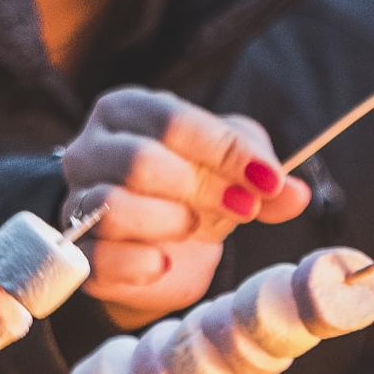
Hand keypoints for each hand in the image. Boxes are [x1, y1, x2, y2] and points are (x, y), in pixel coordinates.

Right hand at [61, 88, 310, 327]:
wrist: (159, 242)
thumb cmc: (194, 187)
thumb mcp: (234, 168)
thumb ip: (265, 175)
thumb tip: (295, 194)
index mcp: (127, 110)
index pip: (172, 121)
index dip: (225, 151)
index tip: (269, 180)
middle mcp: (91, 149)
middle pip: (139, 162)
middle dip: (202, 188)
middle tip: (242, 208)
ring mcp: (78, 200)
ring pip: (113, 206)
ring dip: (171, 221)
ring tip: (195, 228)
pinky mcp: (80, 251)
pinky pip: (99, 257)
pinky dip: (139, 263)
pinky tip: (164, 263)